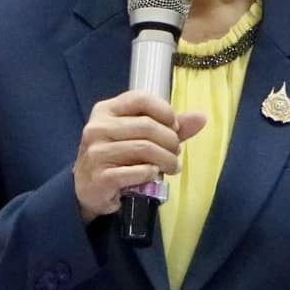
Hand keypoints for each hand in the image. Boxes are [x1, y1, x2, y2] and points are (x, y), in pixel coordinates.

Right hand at [73, 91, 207, 221]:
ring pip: (145, 149)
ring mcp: (97, 153)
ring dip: (167, 159)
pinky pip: (137, 172)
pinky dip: (152, 174)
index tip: (174, 127)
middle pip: (147, 126)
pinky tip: (154, 176)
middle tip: (176, 153)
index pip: (140, 98)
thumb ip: (168, 126)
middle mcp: (97, 128)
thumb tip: (201, 117)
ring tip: (172, 166)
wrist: (88, 190)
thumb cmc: (116, 158)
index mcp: (105, 110)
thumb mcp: (138, 136)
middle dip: (170, 140)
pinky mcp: (100, 177)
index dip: (165, 111)